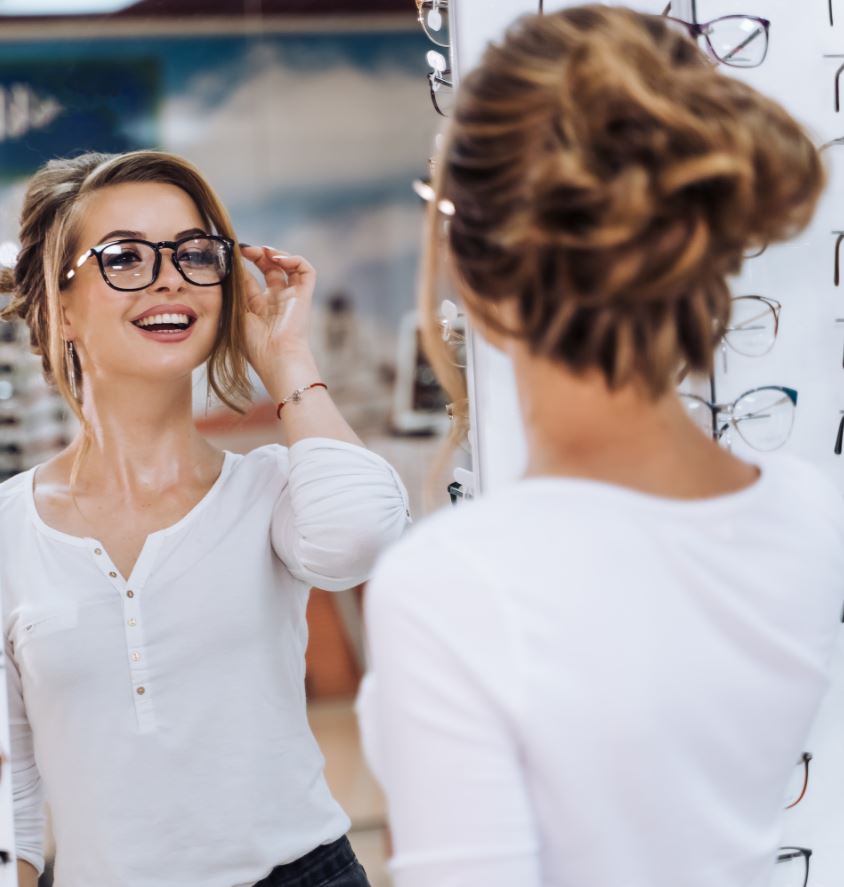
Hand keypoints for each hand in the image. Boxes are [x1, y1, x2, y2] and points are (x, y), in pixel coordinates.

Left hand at [240, 245, 315, 376]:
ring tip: (264, 251)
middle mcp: (276, 300)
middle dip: (258, 255)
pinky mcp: (305, 296)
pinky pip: (307, 271)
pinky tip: (278, 260)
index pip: (251, 278)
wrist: (276, 358)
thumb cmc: (254, 345)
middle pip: (270, 269)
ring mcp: (291, 297)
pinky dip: (295, 260)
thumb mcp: (236, 314)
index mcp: (258, 308)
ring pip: (289, 266)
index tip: (231, 253)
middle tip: (245, 249)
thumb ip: (234, 290)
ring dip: (277, 254)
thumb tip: (227, 267)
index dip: (242, 264)